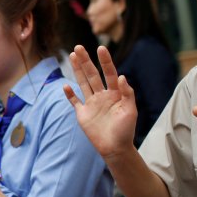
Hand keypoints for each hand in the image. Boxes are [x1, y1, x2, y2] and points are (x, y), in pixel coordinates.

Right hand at [64, 45, 137, 159]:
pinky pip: (75, 102)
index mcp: (115, 93)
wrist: (115, 148)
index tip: (101, 48)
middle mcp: (102, 95)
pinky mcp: (83, 114)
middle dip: (85, 61)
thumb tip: (122, 76)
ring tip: (72, 56)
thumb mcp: (131, 111)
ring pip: (83, 83)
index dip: (105, 61)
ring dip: (77, 70)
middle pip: (92, 74)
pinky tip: (65, 86)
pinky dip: (70, 95)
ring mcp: (91, 104)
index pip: (109, 73)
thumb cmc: (126, 130)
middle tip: (78, 47)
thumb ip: (127, 93)